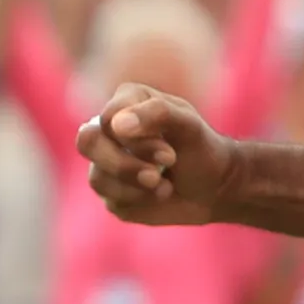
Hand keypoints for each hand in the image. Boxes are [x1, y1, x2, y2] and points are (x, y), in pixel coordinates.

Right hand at [78, 85, 238, 226]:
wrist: (215, 187)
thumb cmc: (201, 148)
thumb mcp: (189, 126)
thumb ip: (157, 114)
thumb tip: (116, 124)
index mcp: (127, 102)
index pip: (108, 118)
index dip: (136, 140)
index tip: (170, 154)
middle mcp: (110, 130)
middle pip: (87, 142)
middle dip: (124, 165)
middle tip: (156, 175)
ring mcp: (106, 161)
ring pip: (97, 177)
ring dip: (137, 186)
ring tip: (165, 185)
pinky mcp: (111, 191)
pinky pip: (112, 200)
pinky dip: (141, 200)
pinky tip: (162, 194)